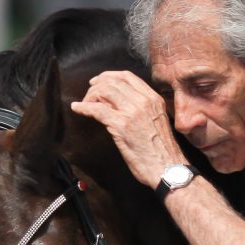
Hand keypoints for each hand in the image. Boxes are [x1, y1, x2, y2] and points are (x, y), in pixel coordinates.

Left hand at [70, 70, 186, 187]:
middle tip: (88, 94)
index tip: (99, 81)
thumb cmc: (162, 152)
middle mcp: (144, 101)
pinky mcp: (121, 126)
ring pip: (104, 92)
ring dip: (90, 96)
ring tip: (83, 104)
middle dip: (97, 86)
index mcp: (153, 99)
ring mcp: (132, 112)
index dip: (109, 76)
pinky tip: (77, 108)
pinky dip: (84, 107)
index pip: (128, 76)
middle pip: (113, 82)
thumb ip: (143, 110)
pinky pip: (97, 110)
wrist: (167, 168)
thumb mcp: (156, 122)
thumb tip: (121, 106)